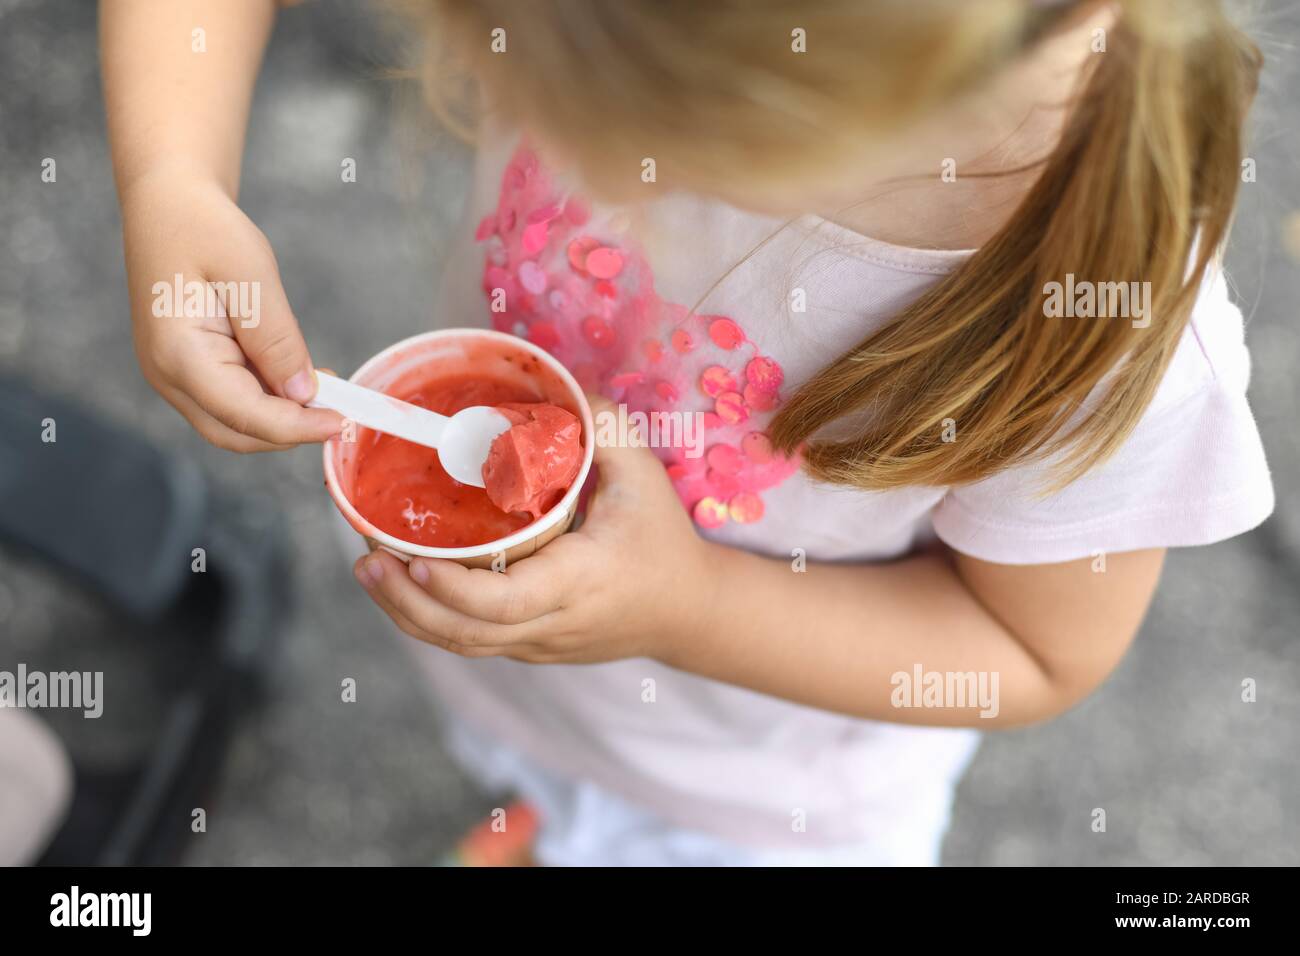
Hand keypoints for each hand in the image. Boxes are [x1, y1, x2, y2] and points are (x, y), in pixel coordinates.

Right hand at [119, 168, 341, 451]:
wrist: (166, 201)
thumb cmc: (203, 226)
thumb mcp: (250, 273)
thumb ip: (276, 338)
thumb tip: (303, 393)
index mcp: (178, 355)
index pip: (245, 415)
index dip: (298, 427)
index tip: (344, 422)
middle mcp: (168, 376)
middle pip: (237, 433)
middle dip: (291, 430)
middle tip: (341, 408)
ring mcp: (174, 375)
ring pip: (235, 423)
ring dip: (283, 416)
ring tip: (326, 386)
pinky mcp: (188, 368)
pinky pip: (232, 400)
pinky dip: (270, 399)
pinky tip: (299, 376)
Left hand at [354, 400, 717, 663]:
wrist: (690, 612)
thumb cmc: (665, 539)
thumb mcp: (645, 476)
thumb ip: (603, 427)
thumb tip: (557, 381)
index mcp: (580, 582)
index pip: (504, 602)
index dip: (451, 590)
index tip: (409, 560)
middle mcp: (554, 623)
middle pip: (467, 633)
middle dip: (407, 603)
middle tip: (365, 560)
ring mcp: (540, 644)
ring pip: (463, 645)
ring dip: (409, 614)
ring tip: (370, 571)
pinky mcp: (532, 648)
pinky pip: (475, 642)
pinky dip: (434, 619)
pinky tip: (404, 587)